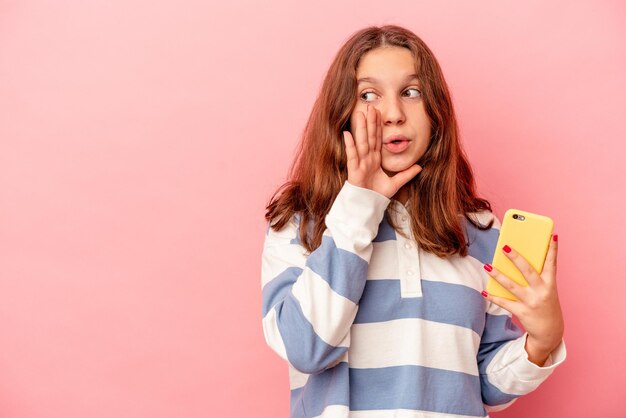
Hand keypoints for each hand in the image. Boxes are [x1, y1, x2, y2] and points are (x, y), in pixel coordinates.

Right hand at [342, 104, 421, 198]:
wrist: (367, 207)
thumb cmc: (376, 196)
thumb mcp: (395, 183)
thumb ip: (406, 174)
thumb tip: (419, 166)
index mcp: (375, 160)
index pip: (377, 139)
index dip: (378, 126)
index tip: (379, 113)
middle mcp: (367, 159)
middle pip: (369, 137)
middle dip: (369, 122)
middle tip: (370, 106)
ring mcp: (360, 164)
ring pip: (361, 142)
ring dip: (360, 128)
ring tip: (359, 114)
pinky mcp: (354, 171)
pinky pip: (352, 155)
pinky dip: (350, 145)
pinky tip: (348, 134)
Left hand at [482, 235, 563, 365]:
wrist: (550, 332)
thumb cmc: (546, 304)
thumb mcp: (547, 290)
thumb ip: (536, 276)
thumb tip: (518, 260)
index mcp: (550, 284)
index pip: (552, 263)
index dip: (553, 249)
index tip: (552, 235)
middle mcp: (542, 292)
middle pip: (528, 271)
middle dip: (516, 259)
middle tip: (505, 247)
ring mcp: (532, 302)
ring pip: (512, 286)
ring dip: (498, 275)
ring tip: (487, 266)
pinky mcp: (522, 312)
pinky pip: (505, 303)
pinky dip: (494, 297)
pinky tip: (484, 291)